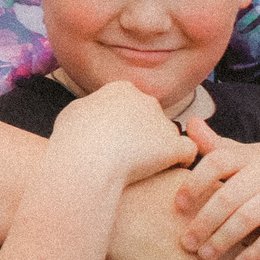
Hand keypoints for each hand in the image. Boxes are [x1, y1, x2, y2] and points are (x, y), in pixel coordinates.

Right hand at [51, 81, 198, 185]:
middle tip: (127, 157)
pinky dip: (180, 160)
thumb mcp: (72, 113)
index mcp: (121, 89)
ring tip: (142, 170)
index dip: (124, 123)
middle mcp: (146, 100)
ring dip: (158, 149)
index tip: (113, 140)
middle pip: (150, 117)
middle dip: (143, 134)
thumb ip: (90, 108)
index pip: (130, 104)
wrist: (85, 164)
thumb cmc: (72, 141)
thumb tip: (94, 110)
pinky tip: (168, 171)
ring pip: (167, 135)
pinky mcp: (175, 146)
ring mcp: (163, 122)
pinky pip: (187, 151)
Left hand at [176, 122, 259, 259]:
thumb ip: (218, 145)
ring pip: (249, 217)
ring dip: (225, 239)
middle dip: (204, 222)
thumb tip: (190, 123)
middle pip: (229, 196)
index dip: (195, 182)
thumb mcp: (251, 153)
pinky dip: (258, 251)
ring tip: (206, 257)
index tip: (177, 205)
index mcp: (249, 155)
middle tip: (185, 244)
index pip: (217, 161)